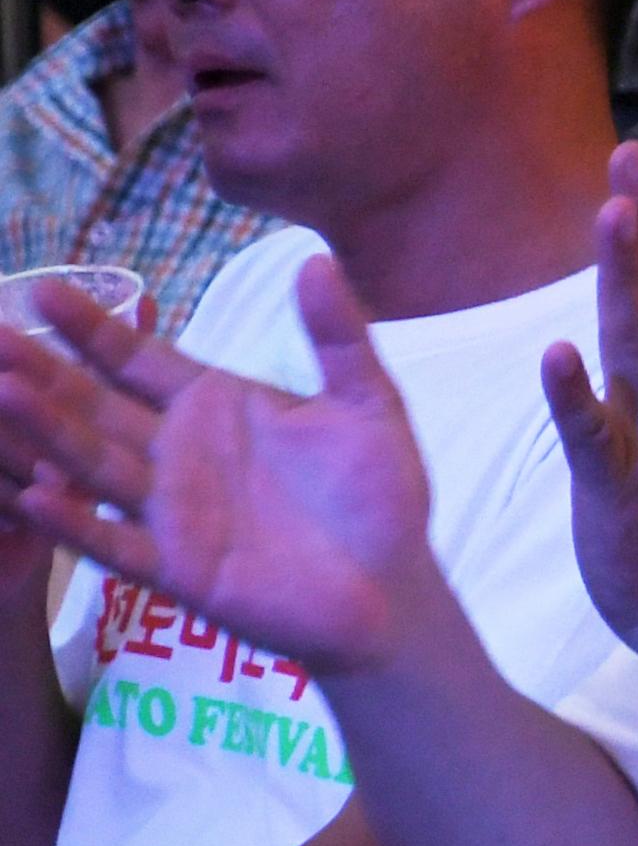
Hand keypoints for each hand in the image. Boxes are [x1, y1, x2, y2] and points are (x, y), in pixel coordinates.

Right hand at [11, 257, 451, 675]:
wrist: (392, 585)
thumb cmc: (378, 493)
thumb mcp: (367, 403)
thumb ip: (338, 335)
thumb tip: (315, 259)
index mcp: (217, 406)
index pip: (138, 359)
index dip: (93, 328)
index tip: (44, 288)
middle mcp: (180, 453)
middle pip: (95, 405)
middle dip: (42, 371)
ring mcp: (172, 511)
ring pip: (93, 465)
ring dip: (45, 433)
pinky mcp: (179, 568)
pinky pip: (115, 543)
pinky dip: (75, 523)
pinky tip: (34, 495)